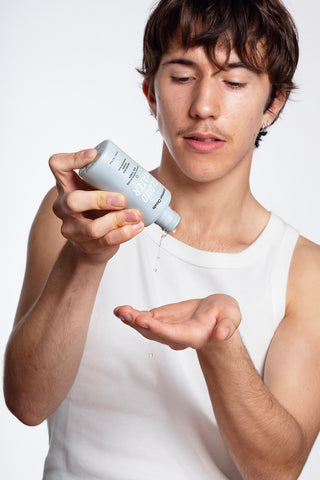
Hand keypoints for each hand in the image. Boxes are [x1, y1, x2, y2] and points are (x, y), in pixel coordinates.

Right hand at [49, 148, 143, 262]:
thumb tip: (141, 171)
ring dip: (118, 220)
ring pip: (93, 228)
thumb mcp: (96, 189)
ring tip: (136, 215)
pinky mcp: (86, 246)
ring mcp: (72, 229)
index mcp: (66, 185)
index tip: (94, 155)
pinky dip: (125, 233)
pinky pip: (106, 241)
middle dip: (100, 200)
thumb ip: (107, 178)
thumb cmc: (96, 208)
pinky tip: (136, 226)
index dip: (73, 159)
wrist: (91, 243)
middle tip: (122, 199)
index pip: (58, 165)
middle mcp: (63, 206)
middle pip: (73, 201)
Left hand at [114, 294, 240, 349]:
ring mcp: (166, 329)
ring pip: (146, 327)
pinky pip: (144, 319)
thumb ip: (227, 326)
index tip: (147, 322)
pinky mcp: (160, 320)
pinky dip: (131, 315)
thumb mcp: (231, 317)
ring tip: (120, 311)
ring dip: (132, 319)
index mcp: (193, 336)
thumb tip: (221, 335)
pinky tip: (120, 310)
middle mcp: (176, 336)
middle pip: (156, 333)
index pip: (175, 334)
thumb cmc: (225, 315)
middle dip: (141, 324)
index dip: (160, 329)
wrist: (216, 317)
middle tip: (127, 314)